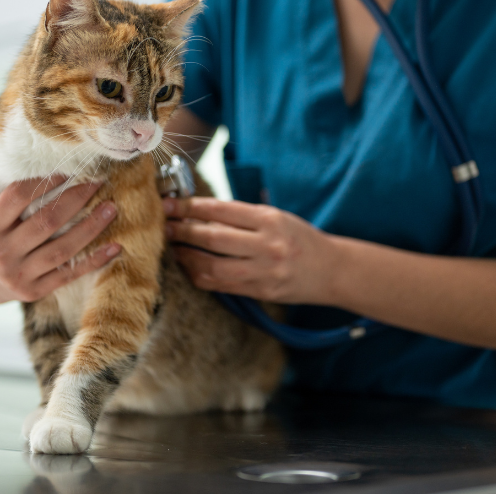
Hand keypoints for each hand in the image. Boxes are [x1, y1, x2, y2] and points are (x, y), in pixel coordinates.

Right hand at [0, 135, 119, 303]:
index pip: (18, 197)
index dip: (44, 181)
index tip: (68, 166)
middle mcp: (2, 252)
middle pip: (45, 222)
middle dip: (76, 200)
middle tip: (100, 181)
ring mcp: (19, 274)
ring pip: (62, 249)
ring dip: (91, 229)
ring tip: (112, 208)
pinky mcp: (35, 291)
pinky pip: (69, 275)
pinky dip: (94, 262)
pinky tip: (116, 248)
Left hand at [162, 197, 338, 303]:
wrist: (332, 270)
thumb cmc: (300, 239)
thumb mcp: (277, 217)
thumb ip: (242, 216)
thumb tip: (198, 212)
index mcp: (270, 220)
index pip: (221, 210)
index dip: (190, 208)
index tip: (169, 204)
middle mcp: (267, 245)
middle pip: (212, 238)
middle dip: (182, 231)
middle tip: (162, 226)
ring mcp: (263, 271)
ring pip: (212, 266)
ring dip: (186, 257)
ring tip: (172, 248)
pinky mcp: (260, 291)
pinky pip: (220, 285)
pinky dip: (200, 275)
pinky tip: (190, 266)